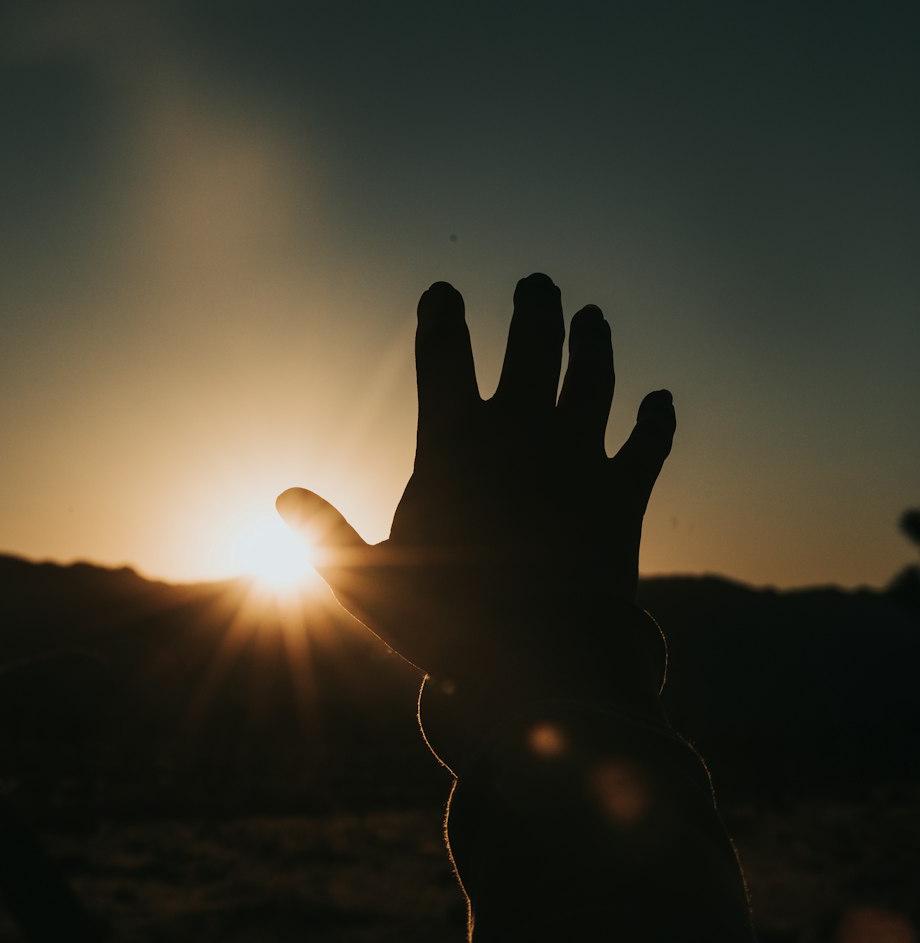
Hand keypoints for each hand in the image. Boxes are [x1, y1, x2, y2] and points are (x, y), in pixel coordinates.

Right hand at [278, 274, 674, 689]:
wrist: (545, 659)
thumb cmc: (448, 624)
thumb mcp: (367, 582)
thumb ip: (326, 535)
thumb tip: (283, 496)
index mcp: (454, 444)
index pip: (443, 356)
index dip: (441, 317)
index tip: (443, 292)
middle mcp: (522, 433)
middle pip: (532, 346)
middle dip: (534, 309)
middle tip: (538, 283)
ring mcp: (579, 457)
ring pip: (592, 378)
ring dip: (592, 343)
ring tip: (591, 318)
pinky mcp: (623, 493)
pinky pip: (646, 444)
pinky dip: (655, 421)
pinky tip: (660, 401)